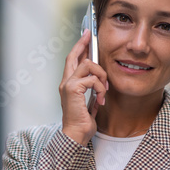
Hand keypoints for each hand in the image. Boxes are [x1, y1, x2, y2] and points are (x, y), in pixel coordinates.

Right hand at [59, 30, 107, 145]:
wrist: (76, 135)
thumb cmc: (82, 122)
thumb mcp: (89, 101)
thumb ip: (91, 89)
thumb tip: (99, 80)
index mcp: (69, 84)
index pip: (72, 60)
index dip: (79, 47)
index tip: (86, 37)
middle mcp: (66, 82)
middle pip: (74, 56)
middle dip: (83, 43)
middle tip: (90, 35)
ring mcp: (68, 85)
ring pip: (88, 65)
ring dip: (101, 76)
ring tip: (104, 89)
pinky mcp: (73, 89)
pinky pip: (92, 79)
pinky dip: (100, 88)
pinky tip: (101, 100)